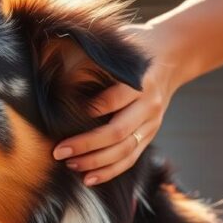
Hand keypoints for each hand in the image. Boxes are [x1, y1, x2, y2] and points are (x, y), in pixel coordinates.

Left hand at [53, 24, 186, 185]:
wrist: (172, 55)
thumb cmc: (134, 47)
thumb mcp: (118, 43)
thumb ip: (92, 55)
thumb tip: (50, 62)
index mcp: (141, 81)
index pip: (115, 100)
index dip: (92, 110)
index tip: (66, 118)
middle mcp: (149, 105)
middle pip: (118, 132)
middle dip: (87, 145)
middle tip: (59, 151)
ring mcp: (152, 123)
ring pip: (124, 150)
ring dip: (96, 162)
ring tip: (70, 165)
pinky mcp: (150, 134)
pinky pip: (130, 159)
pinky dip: (110, 171)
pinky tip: (90, 178)